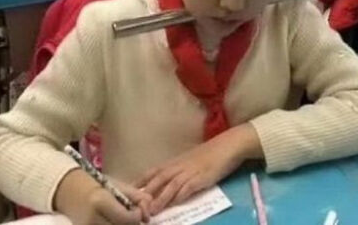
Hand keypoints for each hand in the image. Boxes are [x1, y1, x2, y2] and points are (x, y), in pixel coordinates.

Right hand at [54, 168, 150, 224]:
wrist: (68, 191)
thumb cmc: (95, 185)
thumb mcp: (117, 186)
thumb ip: (137, 197)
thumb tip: (149, 213)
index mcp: (101, 202)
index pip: (127, 219)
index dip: (138, 216)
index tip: (139, 210)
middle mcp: (92, 219)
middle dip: (132, 224)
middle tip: (133, 216)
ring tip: (123, 218)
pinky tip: (115, 222)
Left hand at [137, 124, 261, 212]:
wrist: (229, 145)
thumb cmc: (210, 153)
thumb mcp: (190, 160)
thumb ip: (178, 171)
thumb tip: (165, 183)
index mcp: (176, 161)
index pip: (153, 171)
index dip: (141, 181)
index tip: (128, 192)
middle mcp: (180, 165)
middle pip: (159, 178)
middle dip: (147, 192)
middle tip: (135, 205)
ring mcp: (191, 171)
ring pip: (172, 185)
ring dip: (161, 198)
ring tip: (151, 211)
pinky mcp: (202, 176)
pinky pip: (189, 187)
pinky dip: (180, 195)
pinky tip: (175, 203)